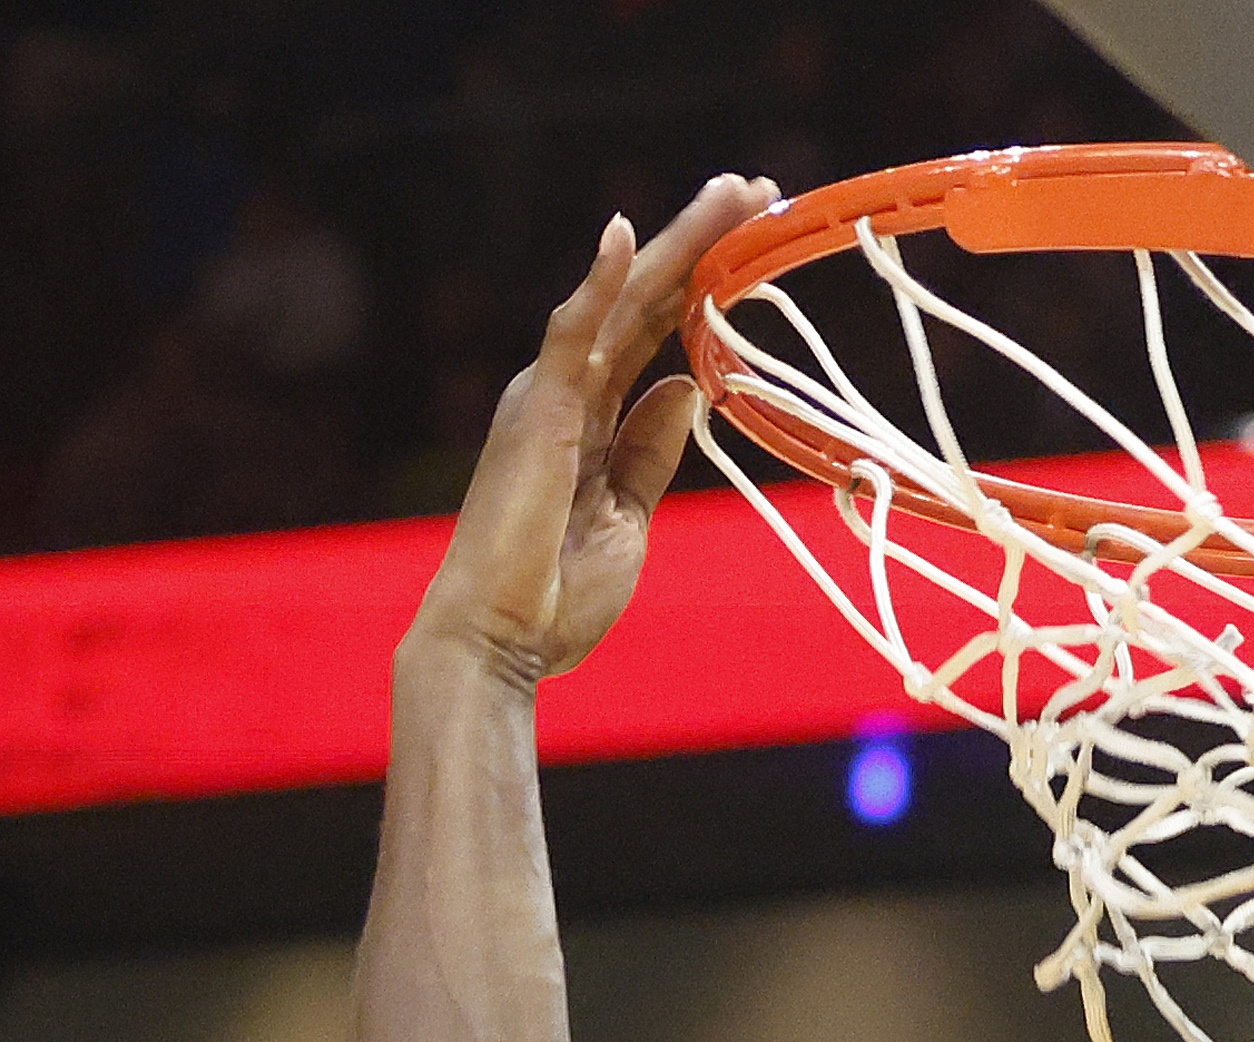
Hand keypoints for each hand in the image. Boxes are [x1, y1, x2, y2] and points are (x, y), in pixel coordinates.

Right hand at [406, 173, 777, 685]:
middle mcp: (566, 391)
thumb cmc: (553, 594)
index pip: (652, 330)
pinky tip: (624, 235)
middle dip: (700, 241)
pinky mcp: (537, 414)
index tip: (753, 239)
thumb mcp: (627, 515)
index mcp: (590, 417)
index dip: (701, 283)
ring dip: (674, 243)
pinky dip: (595, 284)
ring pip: (620, 300)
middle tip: (753, 188)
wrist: (500, 642)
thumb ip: (650, 449)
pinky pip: (568, 336)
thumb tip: (685, 387)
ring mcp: (548, 396)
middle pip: (643, 299)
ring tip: (730, 193)